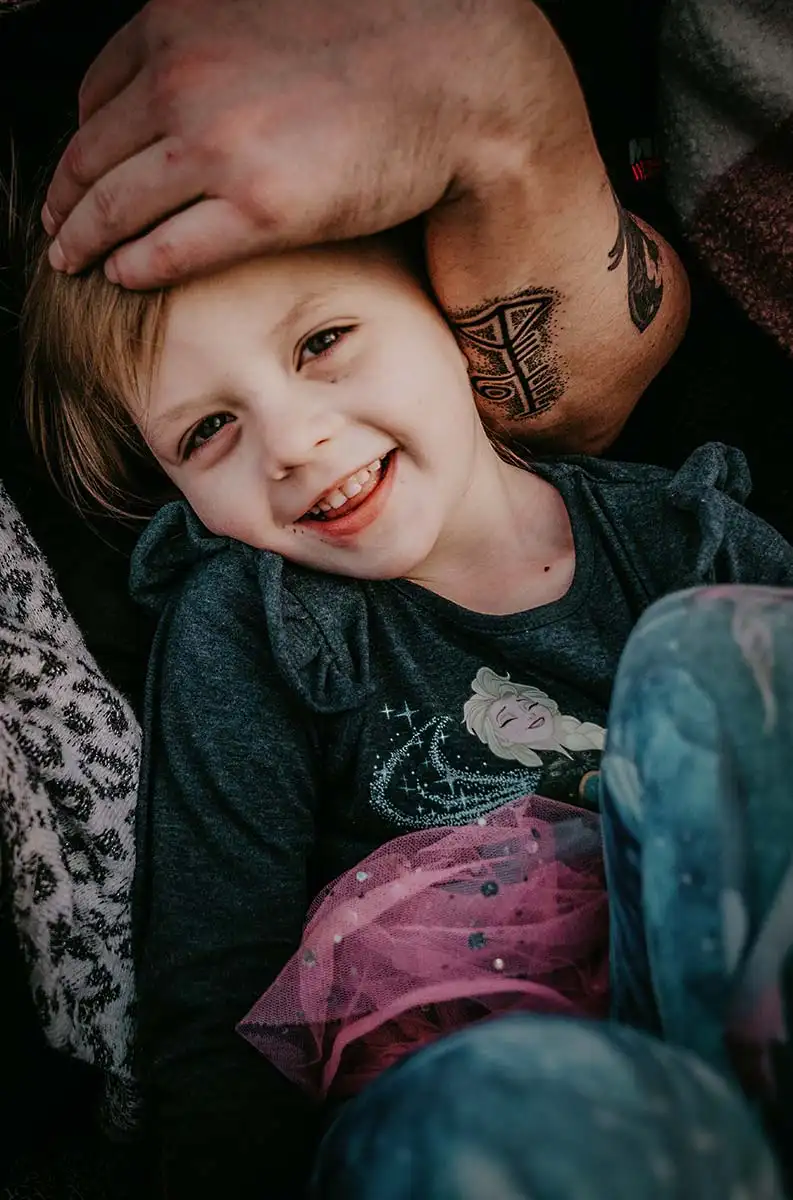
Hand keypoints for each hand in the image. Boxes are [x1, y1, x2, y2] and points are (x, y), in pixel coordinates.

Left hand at [43, 0, 539, 287]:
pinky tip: (121, 276)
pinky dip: (135, 266)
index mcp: (183, 18)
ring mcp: (219, 144)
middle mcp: (186, 74)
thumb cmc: (379, 46)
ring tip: (72, 259)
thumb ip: (214, 42)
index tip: (76, 172)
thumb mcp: (270, 14)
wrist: (459, 79)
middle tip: (55, 227)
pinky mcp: (258, 207)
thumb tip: (183, 81)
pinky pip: (168, 249)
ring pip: (118, 206)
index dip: (82, 140)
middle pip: (95, 153)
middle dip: (66, 196)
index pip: (99, 91)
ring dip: (85, 238)